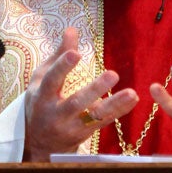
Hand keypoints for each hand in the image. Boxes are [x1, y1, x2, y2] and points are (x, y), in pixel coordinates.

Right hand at [23, 27, 138, 161]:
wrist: (38, 142)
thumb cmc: (41, 102)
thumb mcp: (42, 79)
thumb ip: (59, 55)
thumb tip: (72, 29)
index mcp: (42, 96)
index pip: (52, 80)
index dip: (63, 67)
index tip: (77, 54)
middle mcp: (56, 114)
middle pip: (76, 102)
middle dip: (95, 90)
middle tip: (113, 74)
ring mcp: (71, 127)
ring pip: (94, 117)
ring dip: (114, 104)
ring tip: (132, 93)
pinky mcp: (84, 134)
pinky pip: (104, 122)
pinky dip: (120, 111)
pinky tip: (133, 98)